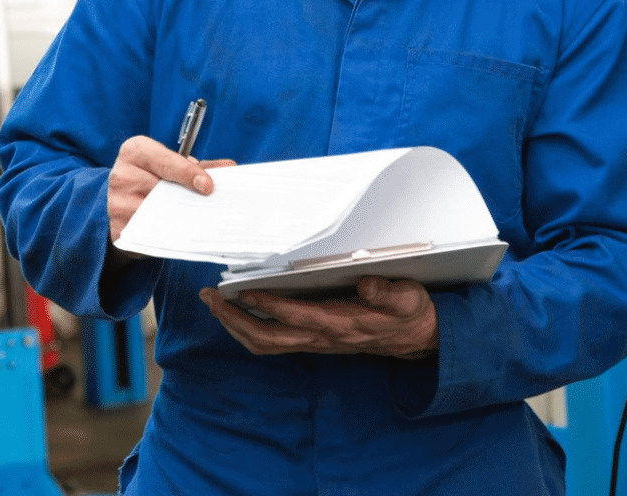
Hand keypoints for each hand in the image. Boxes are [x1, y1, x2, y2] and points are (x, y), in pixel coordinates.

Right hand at [107, 135, 235, 243]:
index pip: (164, 161)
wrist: (119, 202)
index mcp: (135, 152)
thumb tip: (229, 168)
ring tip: (197, 219)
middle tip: (210, 206)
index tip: (208, 186)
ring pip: (158, 213)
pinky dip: (169, 233)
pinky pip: (150, 232)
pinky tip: (180, 232)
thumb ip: (197, 166)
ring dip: (180, 218)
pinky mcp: (119, 228)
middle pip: (162, 189)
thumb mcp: (168, 165)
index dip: (187, 173)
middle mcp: (122, 175)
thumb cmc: (149, 178)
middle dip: (188, 198)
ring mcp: (117, 203)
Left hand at [198, 277, 438, 358]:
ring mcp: (314, 342)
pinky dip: (247, 330)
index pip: (297, 316)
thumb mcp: (408, 298)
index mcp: (342, 323)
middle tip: (210, 297)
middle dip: (234, 319)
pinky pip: (271, 343)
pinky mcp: (311, 342)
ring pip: (264, 344)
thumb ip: (389, 292)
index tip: (244, 290)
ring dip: (234, 326)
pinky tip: (235, 313)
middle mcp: (322, 337)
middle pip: (268, 337)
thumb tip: (367, 282)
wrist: (416, 339)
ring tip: (213, 304)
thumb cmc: (407, 313)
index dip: (269, 305)